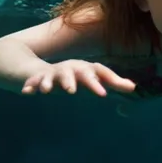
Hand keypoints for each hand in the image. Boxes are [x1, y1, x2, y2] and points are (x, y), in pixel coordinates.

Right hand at [21, 59, 136, 96]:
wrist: (38, 68)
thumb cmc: (73, 76)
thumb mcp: (91, 78)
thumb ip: (112, 82)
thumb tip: (134, 87)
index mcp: (85, 69)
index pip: (98, 72)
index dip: (103, 81)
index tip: (104, 94)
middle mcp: (70, 68)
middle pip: (75, 72)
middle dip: (76, 80)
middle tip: (73, 91)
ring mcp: (52, 73)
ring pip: (53, 75)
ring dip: (51, 82)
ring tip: (48, 91)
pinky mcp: (37, 79)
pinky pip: (33, 82)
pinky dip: (30, 86)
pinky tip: (27, 92)